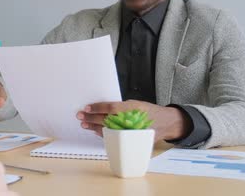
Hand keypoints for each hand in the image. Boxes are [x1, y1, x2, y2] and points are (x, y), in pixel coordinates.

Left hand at [75, 100, 191, 141]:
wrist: (165, 123)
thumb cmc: (148, 111)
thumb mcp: (135, 104)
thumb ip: (120, 106)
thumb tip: (101, 107)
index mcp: (133, 109)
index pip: (111, 108)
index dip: (97, 108)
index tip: (87, 107)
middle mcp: (131, 121)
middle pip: (106, 120)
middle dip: (91, 118)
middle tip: (80, 115)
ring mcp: (130, 133)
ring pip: (108, 130)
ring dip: (94, 127)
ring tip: (84, 123)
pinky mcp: (130, 140)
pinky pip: (113, 138)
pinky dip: (102, 133)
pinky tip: (94, 130)